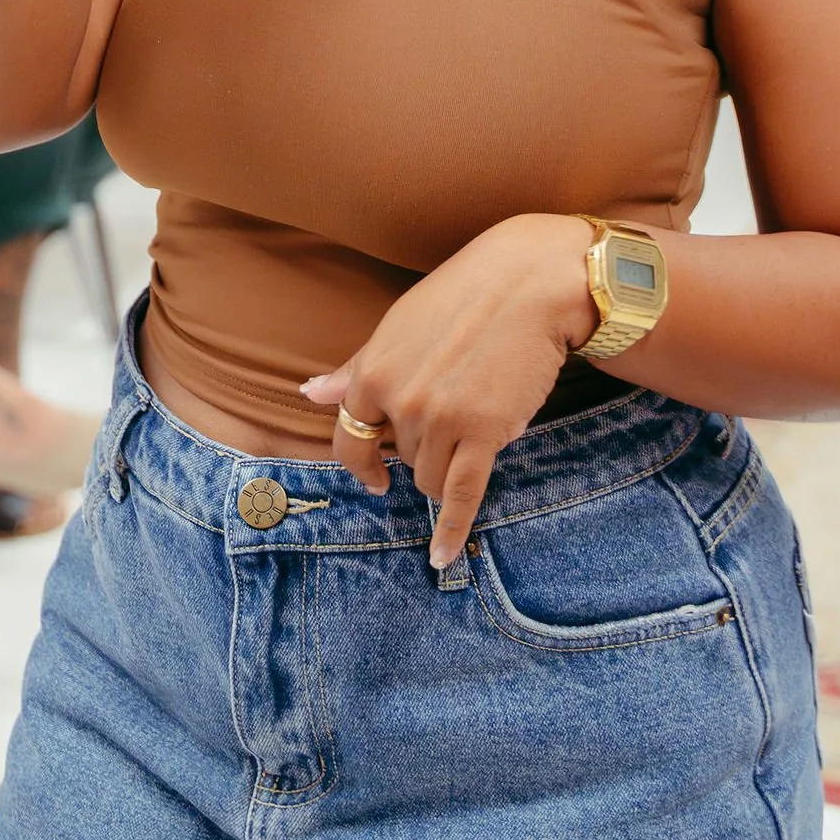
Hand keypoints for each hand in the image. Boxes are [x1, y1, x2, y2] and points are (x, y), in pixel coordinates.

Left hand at [300, 214, 598, 570]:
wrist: (529, 282)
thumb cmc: (464, 296)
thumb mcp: (399, 326)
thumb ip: (356, 368)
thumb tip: (309, 394)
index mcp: (372, 371)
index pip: (350, 439)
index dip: (363, 464)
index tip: (376, 478)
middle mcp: (400, 400)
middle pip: (404, 460)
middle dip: (427, 447)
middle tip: (460, 403)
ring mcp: (441, 419)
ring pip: (432, 479)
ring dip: (451, 465)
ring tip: (481, 418)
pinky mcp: (484, 434)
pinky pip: (461, 496)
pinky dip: (451, 531)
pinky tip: (442, 557)